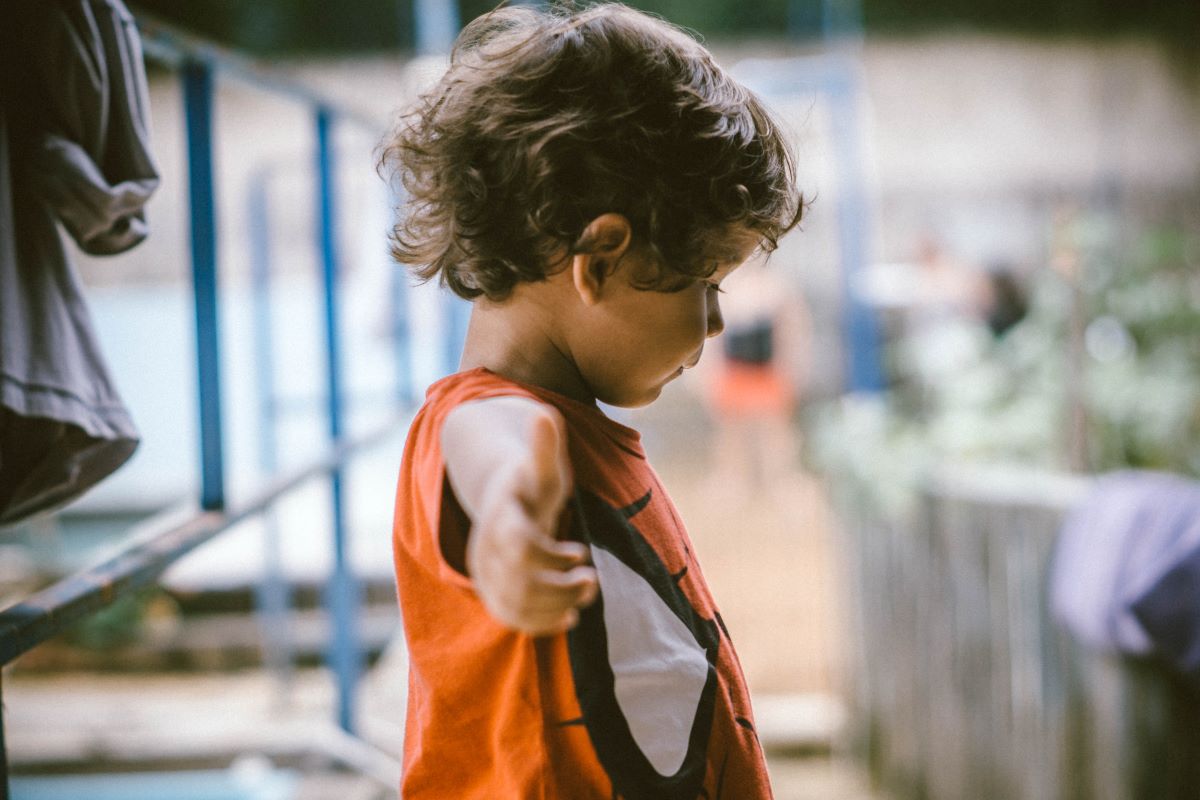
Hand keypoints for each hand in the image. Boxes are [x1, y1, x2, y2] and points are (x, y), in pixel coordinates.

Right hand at [466, 412, 597, 634]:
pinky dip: (543, 624)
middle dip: (561, 587)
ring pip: (516, 606)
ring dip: (557, 606)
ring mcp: (487, 574)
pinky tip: (571, 617)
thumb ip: (544, 446)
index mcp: (500, 517)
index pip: (519, 546)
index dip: (551, 557)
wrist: (503, 501)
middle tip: (593, 579)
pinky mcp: (494, 593)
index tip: (581, 554)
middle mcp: (487, 550)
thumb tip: (545, 415)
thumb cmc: (531, 483)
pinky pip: (513, 619)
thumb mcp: (542, 465)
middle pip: (520, 583)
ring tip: (587, 593)